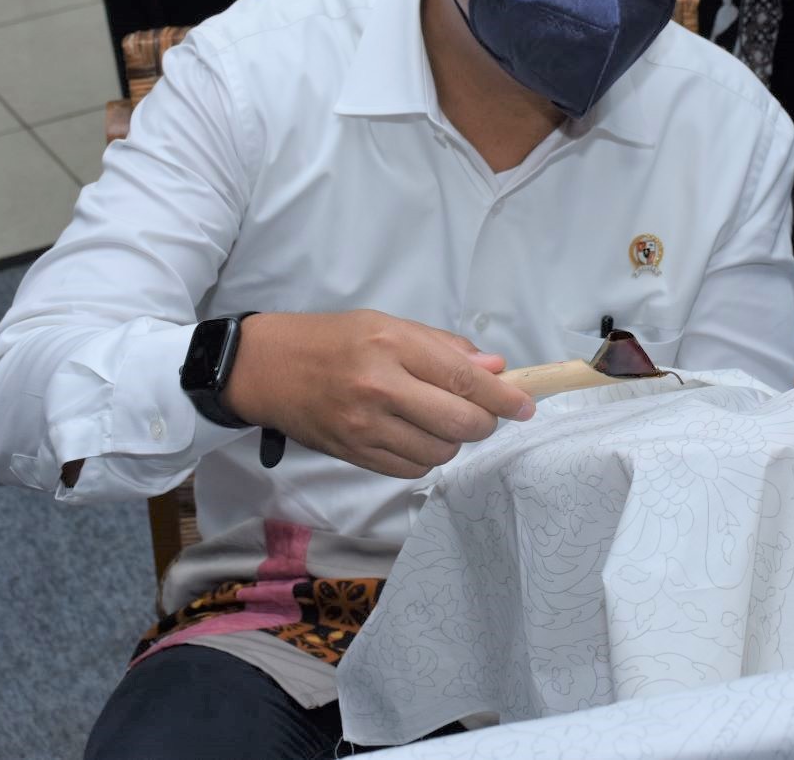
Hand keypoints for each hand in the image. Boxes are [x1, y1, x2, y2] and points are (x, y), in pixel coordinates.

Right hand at [225, 310, 535, 478]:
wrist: (267, 369)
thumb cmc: (333, 339)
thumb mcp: (388, 325)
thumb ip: (444, 348)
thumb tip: (496, 371)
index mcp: (392, 346)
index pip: (464, 379)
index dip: (504, 397)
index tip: (526, 406)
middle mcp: (380, 388)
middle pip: (460, 422)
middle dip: (484, 422)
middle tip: (483, 414)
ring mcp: (365, 427)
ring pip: (440, 451)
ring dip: (454, 440)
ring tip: (440, 420)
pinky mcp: (355, 455)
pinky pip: (412, 469)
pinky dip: (427, 456)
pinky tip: (417, 437)